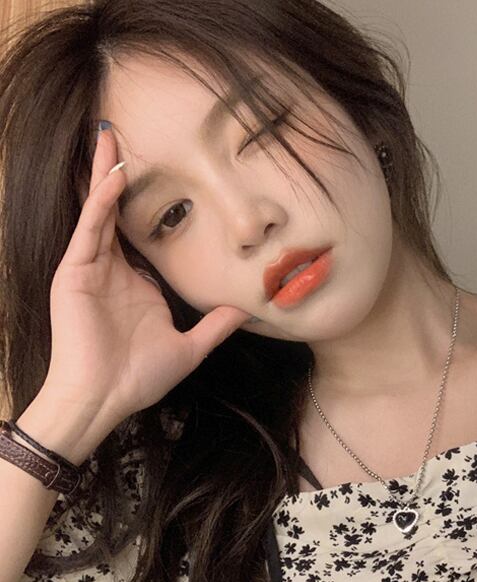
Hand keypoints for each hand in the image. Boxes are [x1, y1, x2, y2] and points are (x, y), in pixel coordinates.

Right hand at [42, 123, 251, 424]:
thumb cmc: (140, 377)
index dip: (150, 203)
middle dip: (118, 173)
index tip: (167, 173)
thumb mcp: (190, 347)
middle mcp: (112, 269)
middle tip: (123, 133)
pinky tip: (112, 178)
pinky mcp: (74, 273)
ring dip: (104, 174)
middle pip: (116, 211)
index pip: (143, 233)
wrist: (106, 398)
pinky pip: (89, 231)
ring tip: (109, 136)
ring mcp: (90, 269)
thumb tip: (248, 309)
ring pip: (98, 211)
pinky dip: (100, 204)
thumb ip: (216, 325)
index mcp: (136, 283)